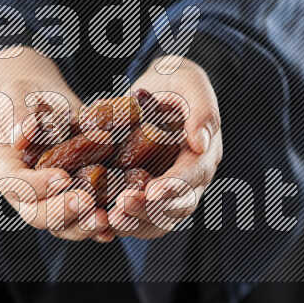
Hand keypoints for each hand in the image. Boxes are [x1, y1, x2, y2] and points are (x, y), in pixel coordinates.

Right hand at [0, 47, 111, 241]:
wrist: (47, 104)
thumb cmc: (29, 97)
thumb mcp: (20, 98)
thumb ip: (19, 115)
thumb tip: (21, 135)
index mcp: (6, 170)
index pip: (17, 186)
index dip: (38, 186)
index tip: (63, 177)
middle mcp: (25, 193)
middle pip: (37, 215)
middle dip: (62, 212)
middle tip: (87, 202)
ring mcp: (50, 201)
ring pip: (61, 225)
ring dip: (83, 226)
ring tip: (105, 219)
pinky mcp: (72, 201)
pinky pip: (82, 220)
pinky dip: (98, 227)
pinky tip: (115, 227)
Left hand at [108, 57, 222, 238]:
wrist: (158, 86)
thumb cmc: (176, 79)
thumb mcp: (190, 80)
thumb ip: (202, 108)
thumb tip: (201, 141)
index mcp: (204, 153)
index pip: (193, 176)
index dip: (175, 186)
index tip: (153, 191)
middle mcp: (190, 177)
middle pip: (177, 207)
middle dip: (150, 211)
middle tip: (121, 208)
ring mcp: (169, 188)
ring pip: (158, 220)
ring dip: (135, 223)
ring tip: (109, 220)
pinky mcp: (146, 192)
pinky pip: (138, 215)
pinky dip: (121, 221)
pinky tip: (99, 218)